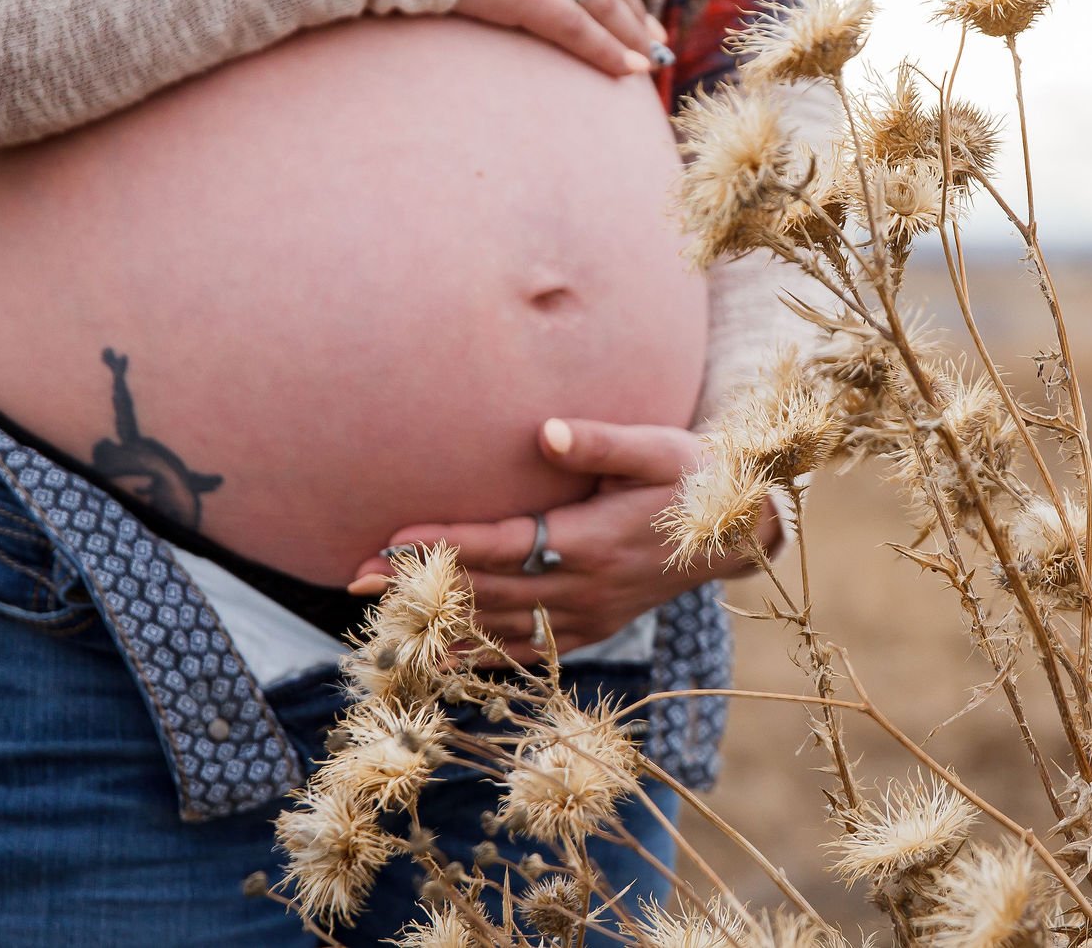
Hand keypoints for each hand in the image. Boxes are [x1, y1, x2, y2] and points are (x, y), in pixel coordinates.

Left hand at [347, 418, 775, 663]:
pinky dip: (478, 656)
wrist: (737, 532)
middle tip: (354, 578)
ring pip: (497, 627)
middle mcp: (582, 589)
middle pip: (485, 591)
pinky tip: (437, 659)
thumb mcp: (654, 447)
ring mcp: (586, 616)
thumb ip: (597, 443)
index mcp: (590, 542)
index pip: (500, 545)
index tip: (392, 540)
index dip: (444, 545)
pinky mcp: (592, 630)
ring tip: (378, 617)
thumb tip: (545, 432)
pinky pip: (524, 651)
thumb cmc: (691, 478)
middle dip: (418, 585)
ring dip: (436, 622)